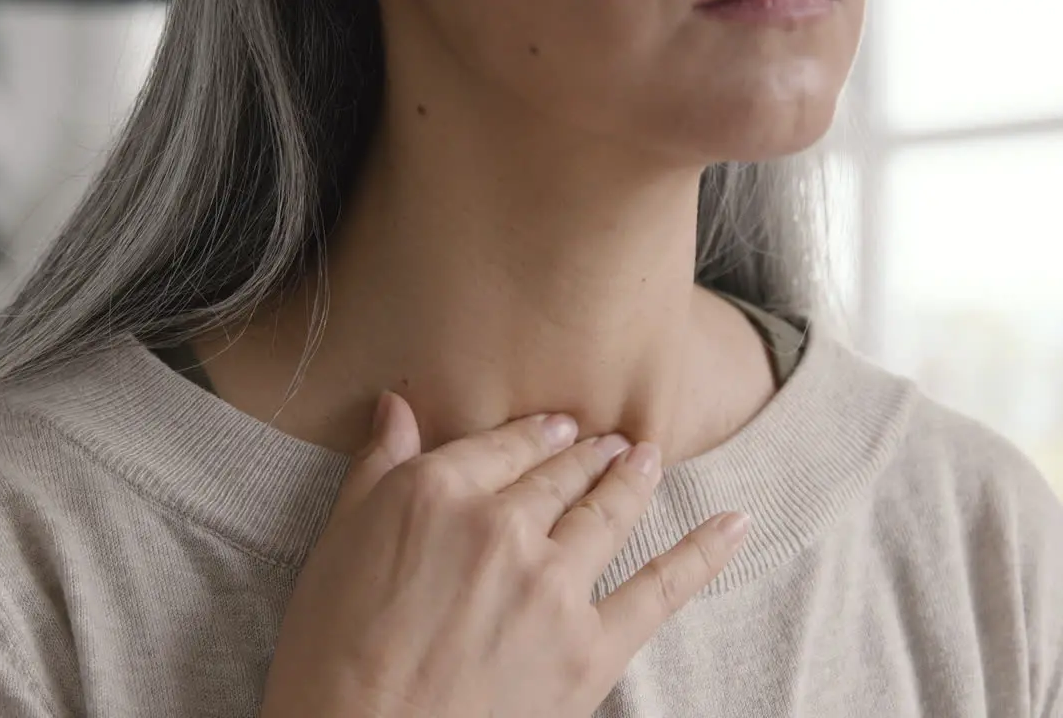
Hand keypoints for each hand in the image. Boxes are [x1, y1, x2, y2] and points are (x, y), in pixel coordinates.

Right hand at [260, 392, 749, 717]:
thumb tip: (398, 405)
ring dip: (633, 478)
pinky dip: (704, 552)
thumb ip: (376, 470)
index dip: (537, 433)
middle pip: (561, 473)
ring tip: (647, 458)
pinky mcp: (589, 646)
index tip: (558, 427)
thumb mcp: (335, 549)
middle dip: (590, 452)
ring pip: (609, 511)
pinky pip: (662, 586)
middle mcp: (502, 524)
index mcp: (437, 492)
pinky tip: (732, 523)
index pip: (504, 444)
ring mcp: (552, 584)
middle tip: (610, 439)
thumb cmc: (330, 657)